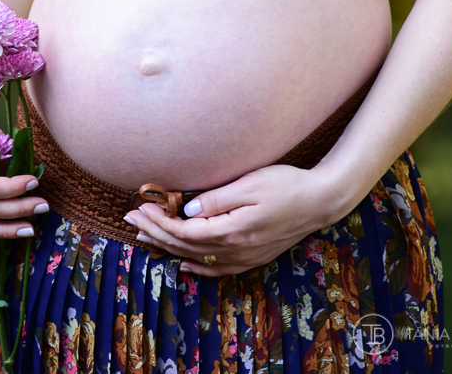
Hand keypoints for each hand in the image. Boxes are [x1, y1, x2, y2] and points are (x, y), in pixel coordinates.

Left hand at [124, 164, 337, 275]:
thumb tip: (187, 208)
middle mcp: (236, 250)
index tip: (140, 207)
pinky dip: (197, 267)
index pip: (183, 231)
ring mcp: (245, 257)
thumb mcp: (249, 184)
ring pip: (197, 259)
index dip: (158, 221)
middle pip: (185, 247)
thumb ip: (216, 198)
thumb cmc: (286, 185)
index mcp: (232, 230)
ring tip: (146, 238)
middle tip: (130, 219)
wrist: (321, 201)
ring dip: (169, 248)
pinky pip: (218, 269)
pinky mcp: (252, 258)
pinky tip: (184, 264)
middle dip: (155, 233)